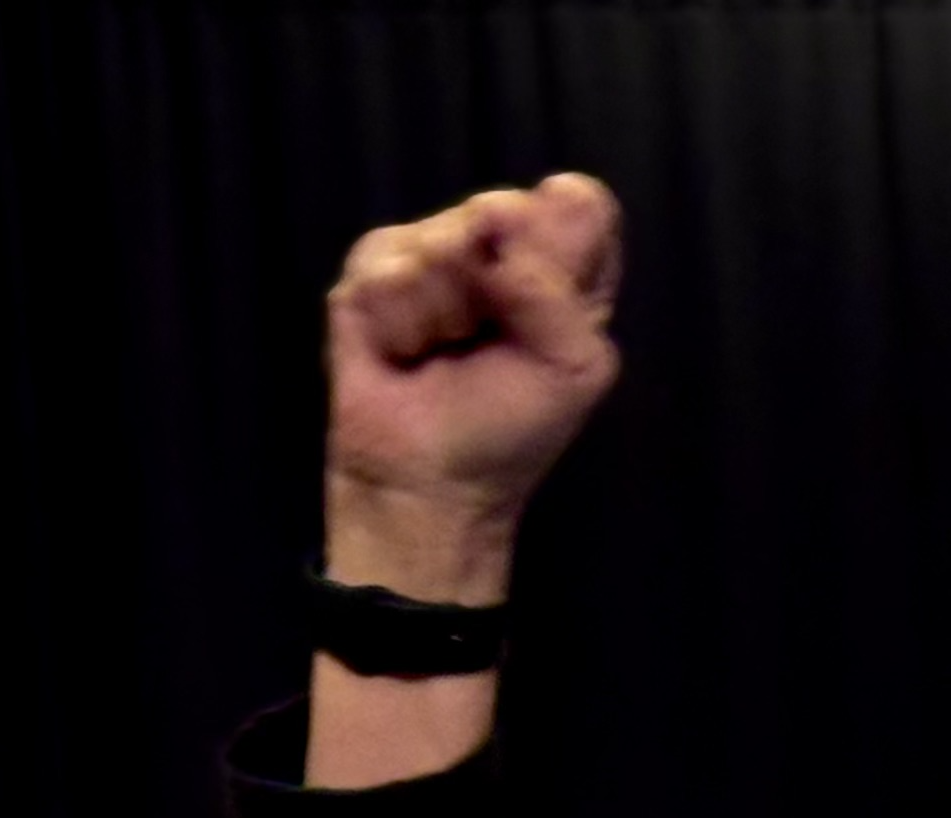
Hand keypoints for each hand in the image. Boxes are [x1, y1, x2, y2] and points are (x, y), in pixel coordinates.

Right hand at [321, 172, 622, 602]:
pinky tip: (402, 352)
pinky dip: (400, 322)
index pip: (580, 204)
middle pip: (503, 206)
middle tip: (490, 339)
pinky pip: (386, 266)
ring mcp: (430, 252)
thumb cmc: (510, 429)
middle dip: (501, 283)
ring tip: (443, 352)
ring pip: (443, 238)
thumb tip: (501, 217)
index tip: (551, 294)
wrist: (428, 480)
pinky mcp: (370, 273)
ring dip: (447, 313)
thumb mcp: (573, 366)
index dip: (564, 237)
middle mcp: (497, 247)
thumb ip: (561, 286)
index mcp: (562, 268)